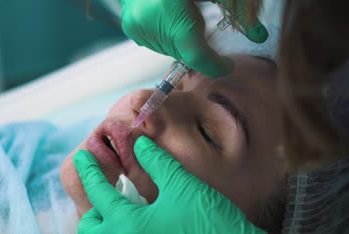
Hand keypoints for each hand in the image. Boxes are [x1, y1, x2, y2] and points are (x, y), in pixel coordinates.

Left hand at [73, 136, 330, 233]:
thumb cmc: (212, 224)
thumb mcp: (183, 186)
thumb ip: (156, 163)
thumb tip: (138, 144)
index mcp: (127, 225)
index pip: (97, 191)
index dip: (88, 169)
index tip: (82, 155)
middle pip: (88, 227)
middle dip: (93, 206)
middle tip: (108, 191)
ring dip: (104, 228)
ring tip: (121, 212)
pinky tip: (138, 233)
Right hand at [120, 0, 267, 76]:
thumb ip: (236, 12)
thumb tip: (261, 36)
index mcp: (173, 8)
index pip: (197, 54)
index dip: (215, 64)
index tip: (226, 64)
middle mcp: (152, 21)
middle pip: (184, 52)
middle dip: (197, 46)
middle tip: (201, 28)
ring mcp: (138, 26)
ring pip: (170, 51)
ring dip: (181, 42)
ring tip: (180, 18)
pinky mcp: (131, 27)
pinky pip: (156, 43)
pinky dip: (167, 37)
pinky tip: (168, 18)